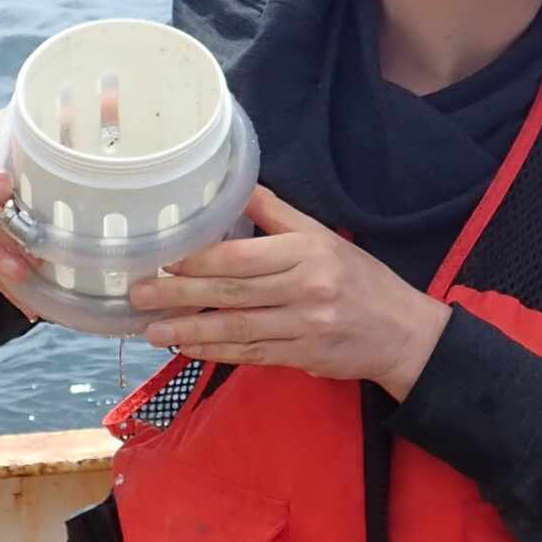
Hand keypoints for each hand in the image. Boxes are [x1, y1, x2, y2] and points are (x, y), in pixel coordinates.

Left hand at [130, 186, 451, 401]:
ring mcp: (304, 325)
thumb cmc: (359, 279)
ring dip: (189, 330)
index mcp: (307, 251)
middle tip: (139, 294)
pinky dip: (215, 352)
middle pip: (232, 291)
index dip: (198, 258)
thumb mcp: (323, 236)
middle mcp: (306, 287)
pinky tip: (187, 350)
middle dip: (180, 293)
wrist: (402, 332)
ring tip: (151, 329)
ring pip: (236, 328)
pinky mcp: (303, 356)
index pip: (242, 255)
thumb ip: (277, 215)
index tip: (162, 258)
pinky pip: (250, 354)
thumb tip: (234, 186)